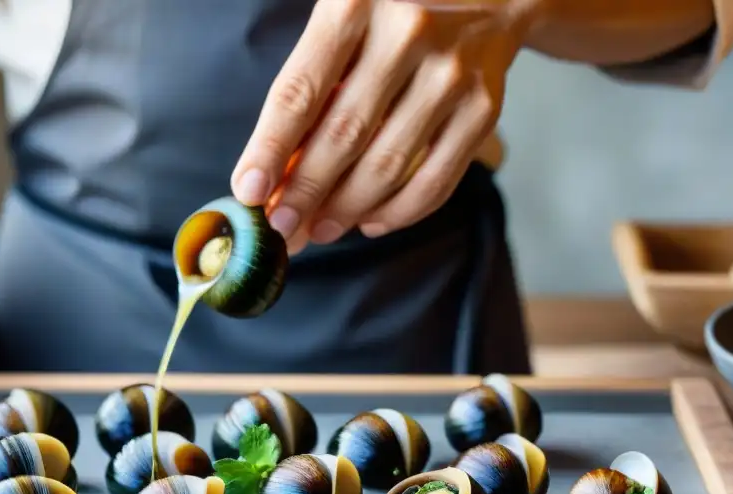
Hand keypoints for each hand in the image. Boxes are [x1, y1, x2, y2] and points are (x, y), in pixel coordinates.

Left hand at [231, 0, 542, 253]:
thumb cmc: (393, 15)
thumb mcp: (343, 25)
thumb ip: (310, 89)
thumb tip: (276, 175)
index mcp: (354, 4)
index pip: (299, 92)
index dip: (269, 149)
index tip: (249, 192)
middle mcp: (407, 33)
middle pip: (343, 136)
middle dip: (304, 194)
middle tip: (281, 229)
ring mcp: (451, 74)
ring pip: (387, 165)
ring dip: (346, 210)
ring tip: (319, 230)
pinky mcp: (483, 108)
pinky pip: (435, 181)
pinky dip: (398, 213)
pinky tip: (370, 222)